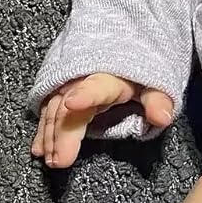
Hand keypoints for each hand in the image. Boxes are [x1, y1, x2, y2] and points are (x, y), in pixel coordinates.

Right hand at [30, 73, 173, 168]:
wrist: (122, 42)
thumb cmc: (137, 69)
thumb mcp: (154, 82)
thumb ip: (157, 100)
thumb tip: (162, 117)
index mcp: (109, 76)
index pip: (97, 86)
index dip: (85, 94)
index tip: (72, 104)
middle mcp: (83, 78)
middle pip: (68, 106)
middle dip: (62, 132)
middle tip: (60, 160)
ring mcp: (68, 83)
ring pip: (53, 109)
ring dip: (50, 135)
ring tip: (50, 159)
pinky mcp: (59, 88)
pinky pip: (47, 109)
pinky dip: (43, 130)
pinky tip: (39, 148)